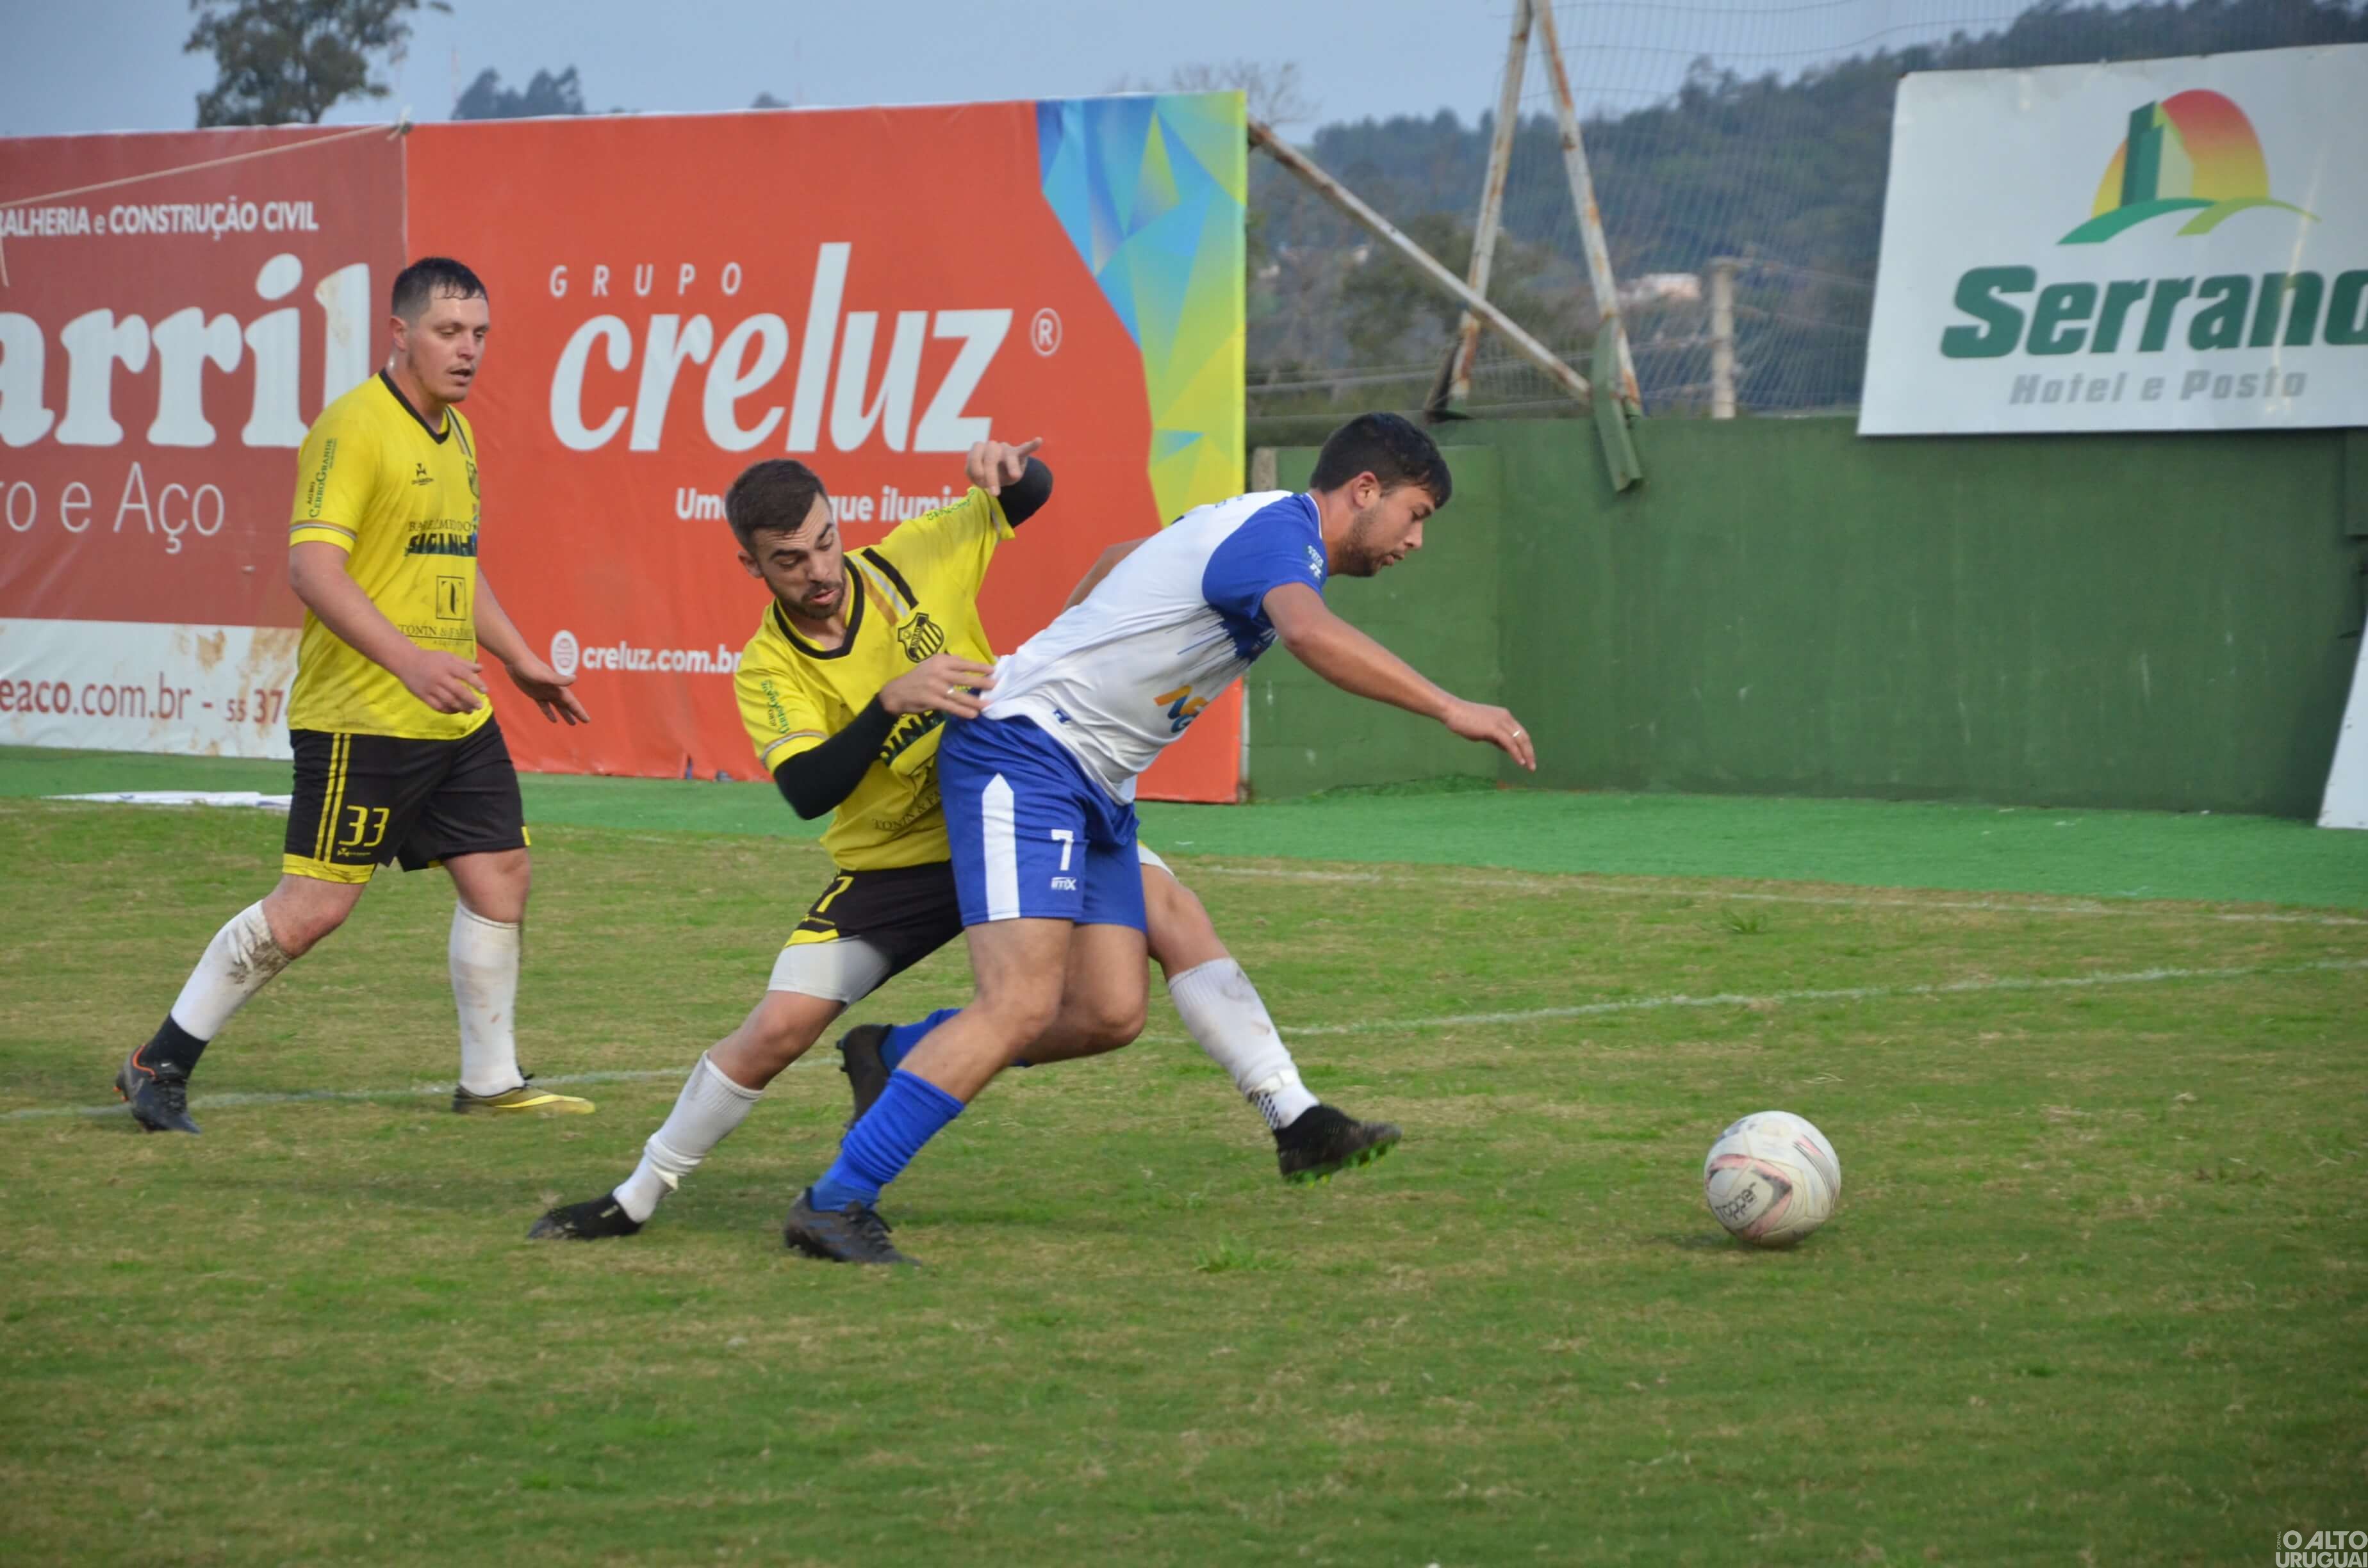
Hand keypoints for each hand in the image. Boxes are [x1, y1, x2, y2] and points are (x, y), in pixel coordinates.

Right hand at [401, 650, 488, 714]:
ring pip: (448, 701)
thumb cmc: (430, 659)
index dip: (477, 683)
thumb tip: (481, 669)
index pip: (465, 675)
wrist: (406, 662)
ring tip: (470, 710)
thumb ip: (464, 663)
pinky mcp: (423, 696)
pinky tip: (456, 711)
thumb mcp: (448, 657)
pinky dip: (448, 710)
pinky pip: (437, 706)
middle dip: (471, 700)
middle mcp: (439, 677)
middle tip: (480, 706)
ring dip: (461, 707)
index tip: (485, 691)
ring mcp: (430, 688)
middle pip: (458, 691)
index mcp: (447, 666)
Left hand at [504, 653, 590, 725]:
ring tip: (572, 723)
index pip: (571, 702)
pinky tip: (553, 720)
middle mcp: (554, 691)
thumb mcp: (545, 675)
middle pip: (567, 705)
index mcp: (558, 688)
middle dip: (576, 713)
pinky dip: (549, 713)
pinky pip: (544, 706)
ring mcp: (545, 692)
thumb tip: (574, 678)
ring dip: (565, 714)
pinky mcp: (535, 693)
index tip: (587, 720)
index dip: (579, 711)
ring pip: (558, 706)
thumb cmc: (531, 667)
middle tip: (585, 721)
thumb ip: (559, 679)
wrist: (517, 660)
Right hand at [879, 653, 996, 719]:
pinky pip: (950, 706)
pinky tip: (972, 714)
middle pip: (964, 678)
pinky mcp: (931, 700)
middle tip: (995, 685)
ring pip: (959, 695)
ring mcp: (935, 687)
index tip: (992, 669)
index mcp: (940, 661)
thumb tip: (971, 666)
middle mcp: (938, 672)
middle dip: (981, 682)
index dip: (979, 666)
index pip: (963, 663)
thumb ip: (949, 665)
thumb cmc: (918, 678)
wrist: (896, 692)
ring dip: (974, 701)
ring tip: (987, 704)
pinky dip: (962, 711)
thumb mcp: (931, 665)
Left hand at [965, 435, 1042, 495]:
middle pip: (991, 459)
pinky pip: (1026, 449)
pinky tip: (1038, 441)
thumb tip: (982, 476)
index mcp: (979, 450)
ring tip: (1015, 476)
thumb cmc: (988, 473)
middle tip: (995, 494)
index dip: (975, 469)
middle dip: (992, 477)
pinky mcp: (1020, 454)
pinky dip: (1032, 445)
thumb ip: (976, 476)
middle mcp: (992, 447)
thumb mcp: (978, 477)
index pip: (974, 456)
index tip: (979, 484)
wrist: (1002, 471)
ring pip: (1009, 457)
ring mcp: (1006, 449)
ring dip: (1012, 467)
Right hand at [1443, 698, 1534, 770]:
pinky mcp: (1494, 728)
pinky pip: (1509, 742)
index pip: (1520, 733)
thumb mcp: (1484, 730)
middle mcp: (1506, 717)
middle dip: (1530, 752)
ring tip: (1529, 767)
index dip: (1526, 746)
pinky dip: (1516, 753)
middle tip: (1533, 766)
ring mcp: (1500, 722)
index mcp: (1504, 716)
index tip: (1528, 759)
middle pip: (1524, 736)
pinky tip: (1519, 762)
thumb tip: (1507, 748)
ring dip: (1526, 755)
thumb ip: (1496, 738)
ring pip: (1519, 740)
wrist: (1453, 711)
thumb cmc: (1465, 720)